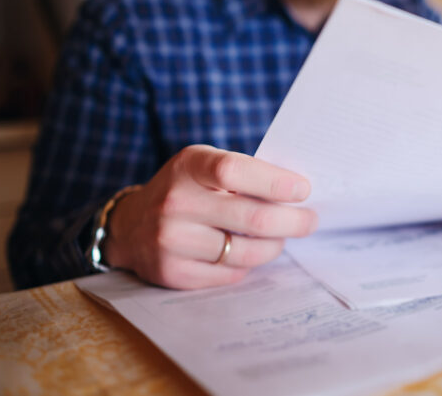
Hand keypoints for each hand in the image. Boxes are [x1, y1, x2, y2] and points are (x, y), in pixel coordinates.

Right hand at [103, 145, 316, 288]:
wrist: (131, 226)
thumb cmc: (186, 189)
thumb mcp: (205, 166)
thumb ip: (244, 173)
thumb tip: (299, 192)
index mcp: (188, 166)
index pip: (234, 170)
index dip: (274, 181)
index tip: (303, 190)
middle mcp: (175, 202)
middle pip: (252, 218)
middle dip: (292, 221)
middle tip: (310, 221)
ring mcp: (171, 240)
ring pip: (246, 252)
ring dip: (274, 246)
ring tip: (280, 237)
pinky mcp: (173, 273)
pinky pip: (231, 274)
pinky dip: (248, 264)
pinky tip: (249, 252)